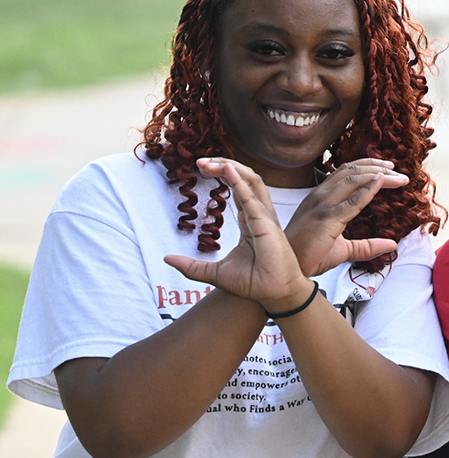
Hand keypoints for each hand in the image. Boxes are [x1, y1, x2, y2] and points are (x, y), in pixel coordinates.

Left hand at [164, 158, 312, 310]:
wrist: (272, 295)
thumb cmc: (253, 283)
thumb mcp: (213, 273)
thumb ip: (191, 265)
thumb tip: (166, 259)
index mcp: (250, 220)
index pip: (237, 188)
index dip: (222, 175)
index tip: (201, 169)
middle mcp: (259, 213)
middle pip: (244, 178)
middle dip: (223, 165)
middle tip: (199, 162)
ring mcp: (264, 216)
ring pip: (251, 180)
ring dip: (230, 167)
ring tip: (209, 163)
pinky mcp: (266, 222)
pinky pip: (251, 197)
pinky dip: (239, 181)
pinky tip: (227, 169)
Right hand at [283, 159, 409, 275]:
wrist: (288, 271)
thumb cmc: (310, 258)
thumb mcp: (344, 250)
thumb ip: (367, 246)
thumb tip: (392, 244)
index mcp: (320, 198)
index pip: (346, 172)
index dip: (368, 166)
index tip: (388, 169)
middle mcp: (320, 196)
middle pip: (352, 170)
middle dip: (378, 167)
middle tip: (399, 173)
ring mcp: (321, 206)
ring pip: (352, 179)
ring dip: (378, 175)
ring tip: (398, 178)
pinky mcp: (326, 219)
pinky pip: (351, 201)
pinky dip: (368, 189)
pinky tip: (381, 182)